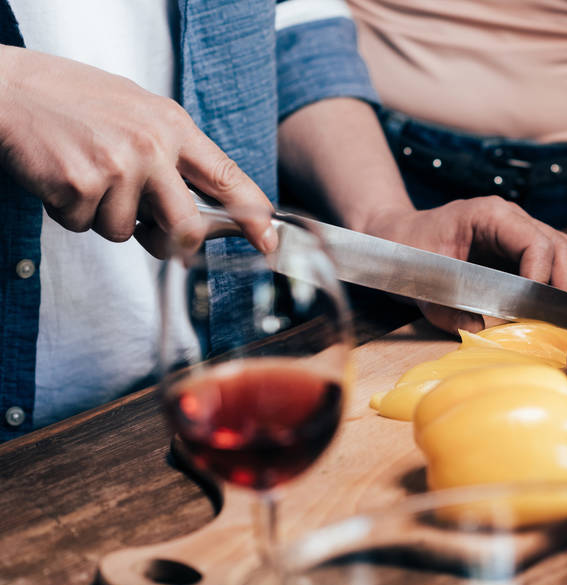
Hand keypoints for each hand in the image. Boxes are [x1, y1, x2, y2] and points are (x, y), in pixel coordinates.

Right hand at [0, 47, 274, 255]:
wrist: (6, 88)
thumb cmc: (72, 101)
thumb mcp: (138, 111)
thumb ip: (175, 154)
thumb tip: (207, 206)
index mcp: (173, 126)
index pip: (229, 179)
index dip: (253, 218)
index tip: (268, 242)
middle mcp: (153, 146)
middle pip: (187, 227)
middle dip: (169, 241)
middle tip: (148, 230)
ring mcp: (118, 166)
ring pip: (126, 233)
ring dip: (102, 217)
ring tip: (83, 175)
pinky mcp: (81, 185)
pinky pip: (86, 226)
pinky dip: (69, 212)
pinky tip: (59, 176)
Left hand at [359, 197, 566, 331]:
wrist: (394, 238)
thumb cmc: (404, 252)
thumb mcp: (419, 283)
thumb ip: (445, 308)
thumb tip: (479, 332)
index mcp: (490, 215)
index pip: (537, 242)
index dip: (545, 278)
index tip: (539, 312)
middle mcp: (513, 219)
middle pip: (563, 247)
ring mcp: (522, 232)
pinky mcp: (523, 250)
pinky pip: (559, 263)